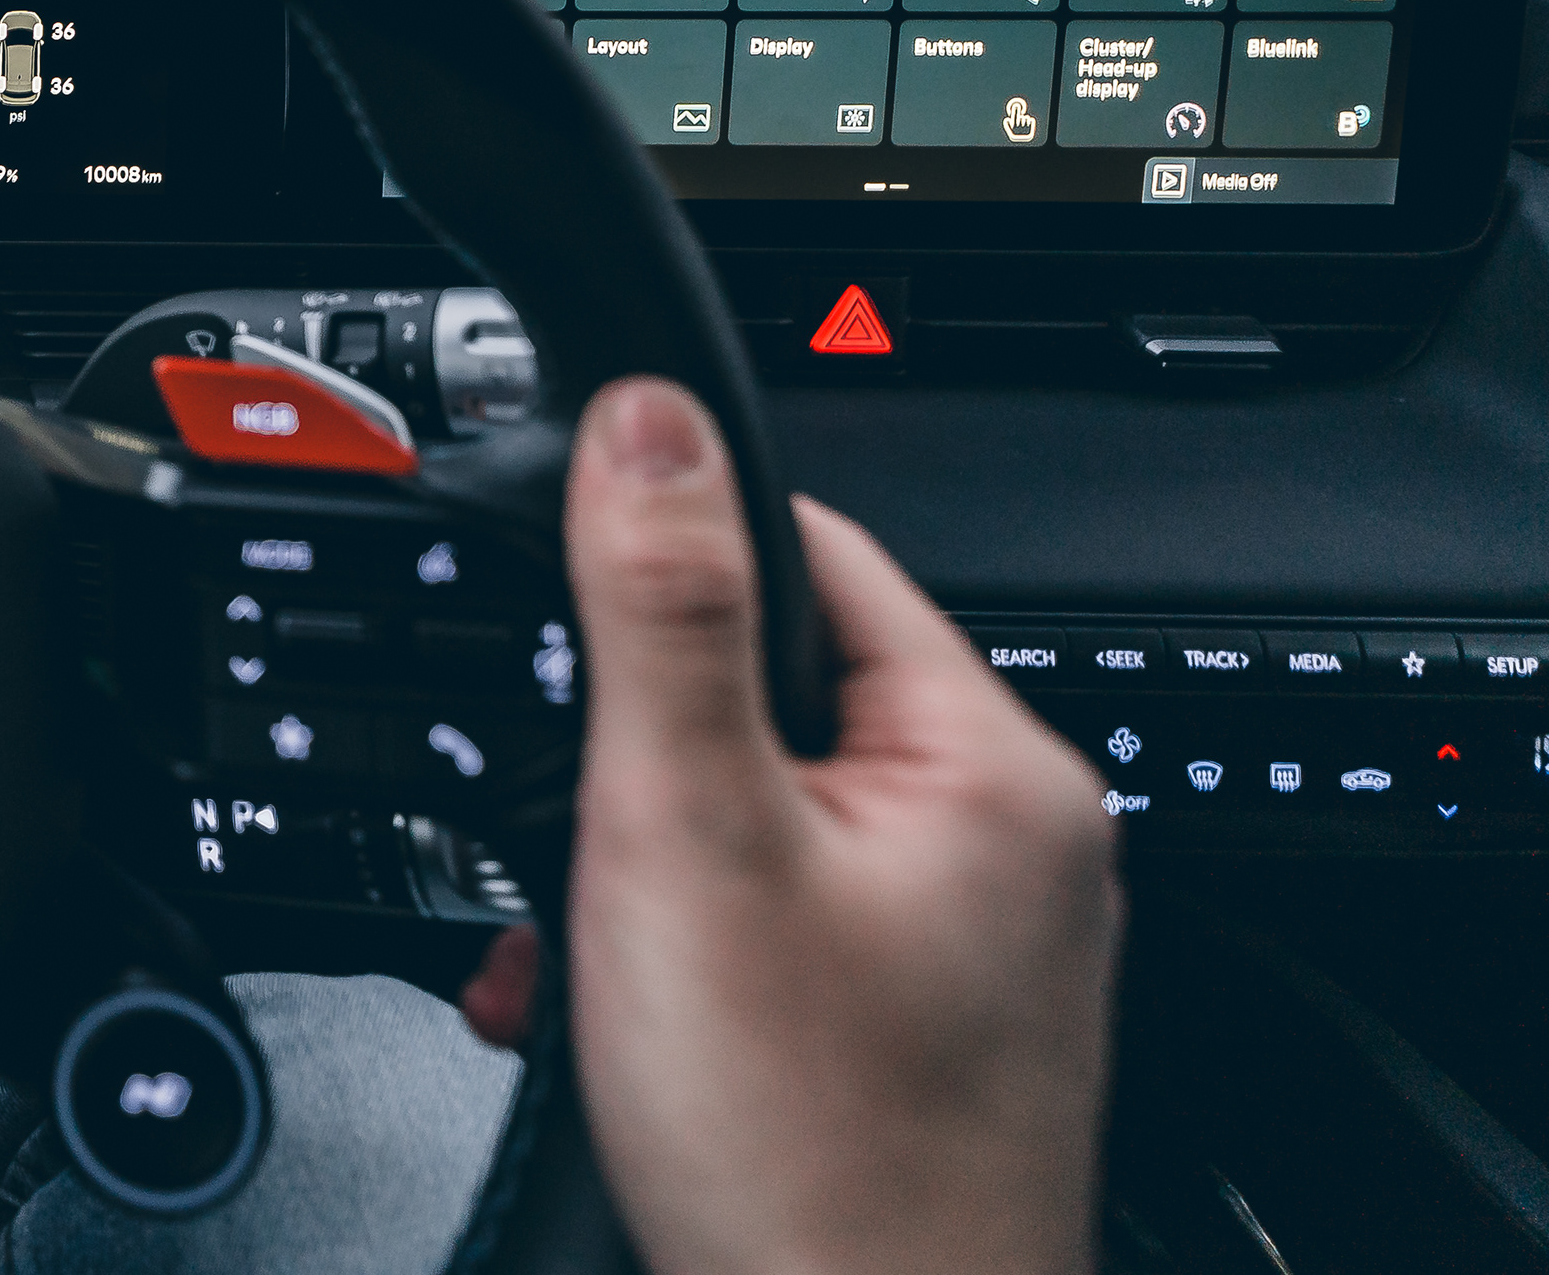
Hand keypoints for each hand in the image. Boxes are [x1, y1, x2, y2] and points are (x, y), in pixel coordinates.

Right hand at [462, 377, 1118, 1274]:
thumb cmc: (810, 1156)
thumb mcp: (685, 836)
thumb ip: (662, 612)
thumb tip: (648, 419)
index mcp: (990, 764)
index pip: (807, 550)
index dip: (660, 572)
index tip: (565, 626)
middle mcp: (1010, 846)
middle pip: (765, 699)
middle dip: (623, 769)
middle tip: (572, 858)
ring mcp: (973, 952)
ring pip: (751, 827)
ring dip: (631, 878)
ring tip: (588, 966)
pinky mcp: (922, 1038)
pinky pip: (772, 933)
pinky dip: (672, 965)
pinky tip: (621, 1032)